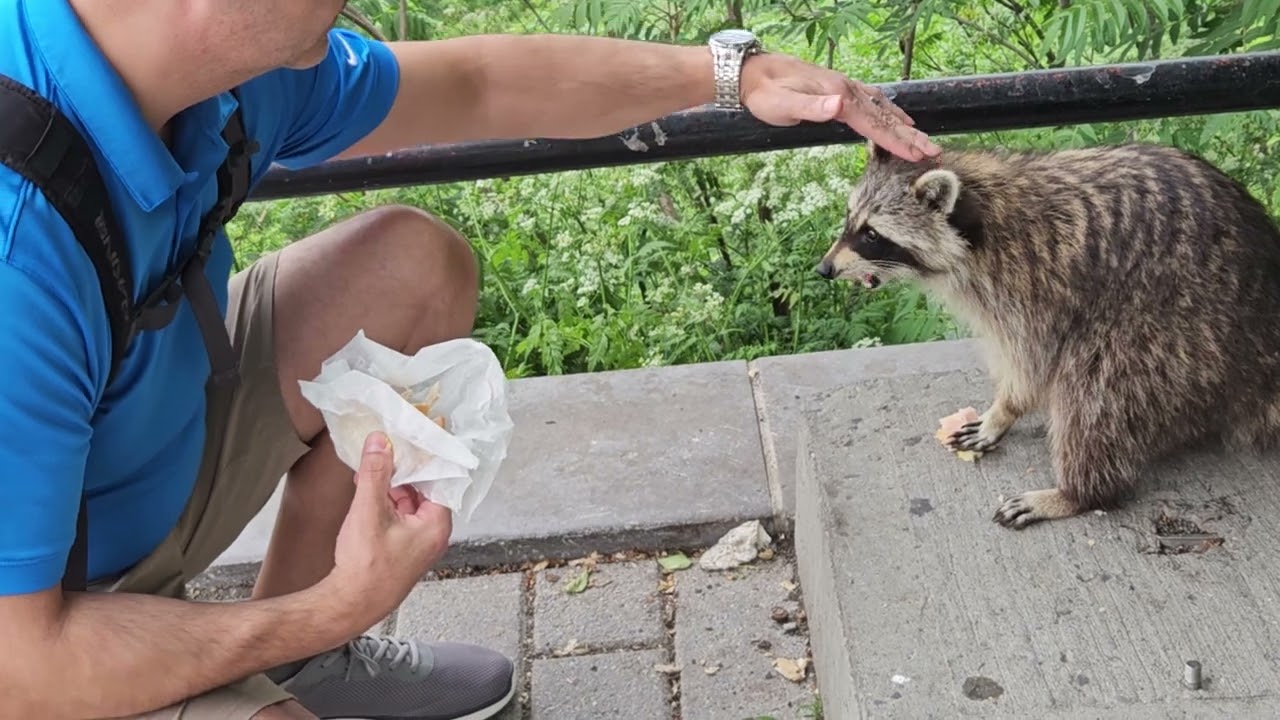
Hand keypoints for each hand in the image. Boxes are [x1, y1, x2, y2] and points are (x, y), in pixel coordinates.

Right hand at [327, 431, 452, 628]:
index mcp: (437, 525)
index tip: (421, 434)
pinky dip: (387, 502)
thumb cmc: (365, 567)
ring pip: (411, 503)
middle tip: (391, 448)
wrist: (349, 606)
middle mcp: (433, 535)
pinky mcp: (403, 550)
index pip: (441, 479)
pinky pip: (401, 517)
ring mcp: (418, 544)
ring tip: (372, 469)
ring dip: (393, 486)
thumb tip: (380, 442)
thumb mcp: (369, 511)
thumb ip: (376, 473)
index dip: (429, 455)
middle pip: (426, 490)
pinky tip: (368, 491)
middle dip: (406, 469)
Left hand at [739, 52, 940, 161]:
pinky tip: (896, 117)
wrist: (752, 73)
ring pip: (881, 108)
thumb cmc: (765, 93)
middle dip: (909, 135)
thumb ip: (811, 108)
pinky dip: (889, 112)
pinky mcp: (838, 90)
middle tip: (933, 151)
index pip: (873, 122)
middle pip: (884, 116)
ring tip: (923, 139)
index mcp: (838, 95)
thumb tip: (838, 105)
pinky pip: (872, 101)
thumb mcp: (783, 105)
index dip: (896, 140)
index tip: (917, 154)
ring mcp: (844, 88)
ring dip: (903, 125)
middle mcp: (846, 90)